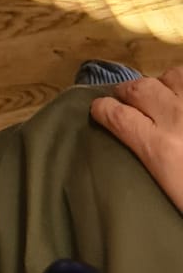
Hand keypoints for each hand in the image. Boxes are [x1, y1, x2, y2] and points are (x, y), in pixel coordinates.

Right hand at [91, 68, 182, 211]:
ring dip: (161, 85)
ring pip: (168, 77)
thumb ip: (151, 165)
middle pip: (138, 89)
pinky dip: (180, 82)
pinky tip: (180, 94)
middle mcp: (174, 119)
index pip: (117, 115)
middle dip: (127, 93)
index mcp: (161, 150)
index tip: (97, 110)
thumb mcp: (171, 196)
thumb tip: (134, 150)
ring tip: (161, 97)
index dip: (102, 109)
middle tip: (126, 102)